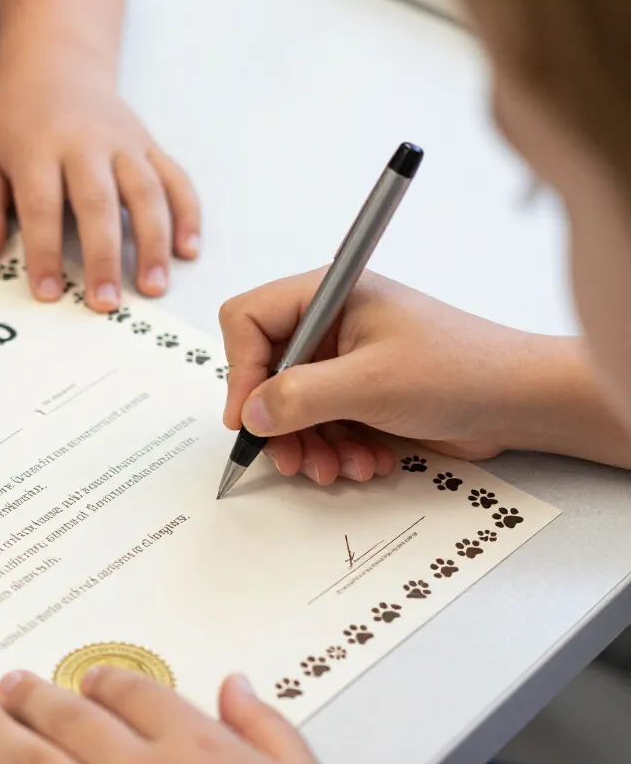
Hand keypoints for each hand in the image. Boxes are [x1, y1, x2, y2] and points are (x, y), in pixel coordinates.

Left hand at [0, 54, 199, 311]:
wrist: (57, 60)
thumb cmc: (17, 116)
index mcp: (39, 146)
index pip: (41, 205)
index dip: (45, 252)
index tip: (48, 293)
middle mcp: (86, 142)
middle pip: (98, 202)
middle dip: (104, 257)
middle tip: (105, 303)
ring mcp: (124, 143)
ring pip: (146, 193)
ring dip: (153, 242)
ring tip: (153, 287)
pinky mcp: (150, 146)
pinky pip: (176, 180)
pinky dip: (187, 215)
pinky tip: (187, 252)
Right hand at [218, 269, 570, 484]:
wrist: (521, 403)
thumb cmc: (460, 370)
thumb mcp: (371, 383)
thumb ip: (300, 396)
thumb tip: (249, 413)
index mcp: (327, 295)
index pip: (248, 320)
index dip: (241, 370)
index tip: (248, 417)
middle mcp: (329, 324)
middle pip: (265, 372)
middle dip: (278, 423)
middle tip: (291, 458)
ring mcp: (344, 361)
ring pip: (291, 408)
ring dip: (309, 446)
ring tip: (338, 468)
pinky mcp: (360, 395)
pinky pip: (322, 426)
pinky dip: (336, 450)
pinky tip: (366, 461)